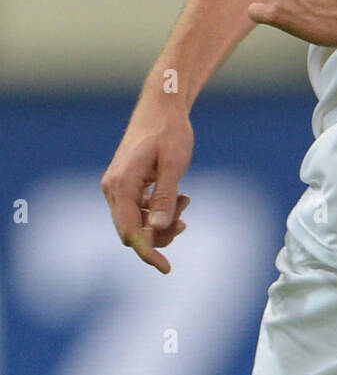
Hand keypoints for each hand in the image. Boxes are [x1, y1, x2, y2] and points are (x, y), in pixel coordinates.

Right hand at [101, 100, 193, 273]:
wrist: (162, 107)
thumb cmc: (170, 131)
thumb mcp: (174, 163)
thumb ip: (165, 196)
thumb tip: (157, 229)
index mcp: (122, 185)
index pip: (130, 232)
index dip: (147, 253)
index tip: (166, 267)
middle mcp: (113, 188)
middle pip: (132, 230)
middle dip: (159, 234)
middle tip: (185, 220)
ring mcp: (117, 186)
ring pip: (136, 221)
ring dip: (160, 221)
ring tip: (185, 201)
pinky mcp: (125, 184)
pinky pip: (138, 209)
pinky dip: (157, 210)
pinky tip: (180, 197)